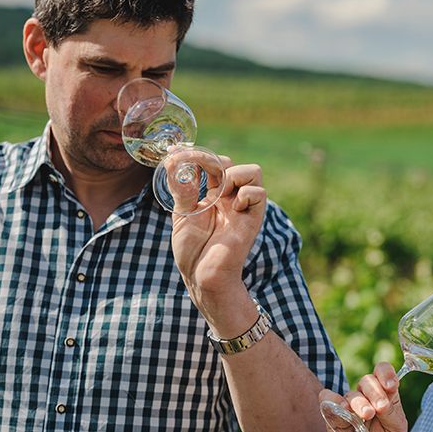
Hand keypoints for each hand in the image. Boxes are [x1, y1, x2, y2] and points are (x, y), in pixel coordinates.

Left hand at [170, 153, 266, 318]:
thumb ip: (182, 188)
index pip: (213, 164)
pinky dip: (247, 193)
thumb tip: (173, 161)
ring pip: (253, 171)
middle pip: (233, 163)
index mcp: (212, 195)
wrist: (202, 277)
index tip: (177, 156)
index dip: (198, 155)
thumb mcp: (182, 214)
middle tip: (199, 172)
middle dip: (214, 161)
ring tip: (220, 191)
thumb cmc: (192, 250)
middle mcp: (229, 197)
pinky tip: (233, 207)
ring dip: (234, 174)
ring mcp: (242, 206)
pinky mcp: (253, 218)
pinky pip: (259, 192)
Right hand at [319, 362, 407, 431]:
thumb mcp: (394, 426)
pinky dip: (331, 400)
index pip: (382, 371)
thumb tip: (383, 403)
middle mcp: (365, 396)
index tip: (391, 385)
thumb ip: (391, 412)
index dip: (386, 373)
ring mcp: (349, 405)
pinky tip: (342, 407)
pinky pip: (327, 400)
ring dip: (358, 402)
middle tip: (381, 407)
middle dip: (375, 393)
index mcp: (383, 394)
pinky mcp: (333, 414)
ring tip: (367, 414)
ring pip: (351, 394)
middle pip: (367, 381)